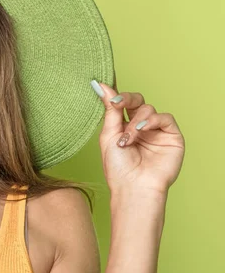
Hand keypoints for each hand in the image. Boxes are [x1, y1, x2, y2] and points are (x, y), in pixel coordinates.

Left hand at [91, 79, 184, 195]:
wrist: (133, 186)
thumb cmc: (118, 166)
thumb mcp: (109, 134)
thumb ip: (110, 110)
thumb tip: (101, 85)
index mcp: (125, 126)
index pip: (124, 103)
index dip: (117, 96)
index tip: (105, 91)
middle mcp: (142, 126)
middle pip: (137, 101)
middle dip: (126, 99)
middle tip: (116, 104)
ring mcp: (157, 131)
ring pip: (148, 109)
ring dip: (135, 122)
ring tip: (128, 139)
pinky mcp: (172, 136)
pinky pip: (165, 118)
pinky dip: (152, 121)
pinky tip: (141, 130)